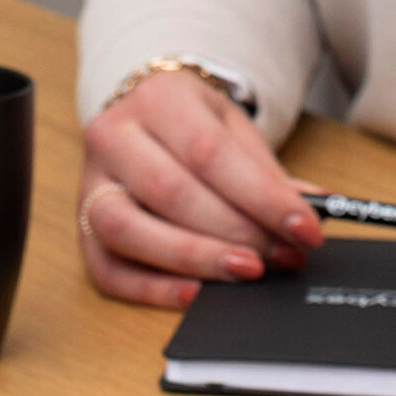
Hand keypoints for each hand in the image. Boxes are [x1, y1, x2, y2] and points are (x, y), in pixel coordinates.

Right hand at [77, 70, 322, 307]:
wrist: (144, 119)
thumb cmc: (193, 129)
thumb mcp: (235, 132)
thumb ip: (269, 174)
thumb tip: (314, 212)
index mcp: (157, 100)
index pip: (211, 154)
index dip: (263, 198)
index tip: (306, 229)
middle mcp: (113, 137)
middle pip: (171, 192)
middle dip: (236, 232)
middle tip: (281, 256)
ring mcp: (90, 185)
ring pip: (129, 230)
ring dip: (195, 259)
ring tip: (246, 272)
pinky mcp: (81, 230)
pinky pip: (108, 270)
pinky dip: (153, 289)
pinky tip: (196, 295)